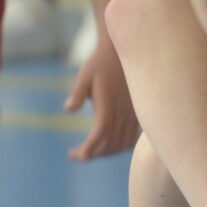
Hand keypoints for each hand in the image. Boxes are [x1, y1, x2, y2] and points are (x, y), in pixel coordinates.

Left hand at [65, 31, 140, 160]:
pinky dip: (120, 146)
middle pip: (110, 145)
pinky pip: (132, 138)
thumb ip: (78, 93)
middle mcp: (123, 113)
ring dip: (107, 152)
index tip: (73, 155)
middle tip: (78, 154)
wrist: (126, 51)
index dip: (87, 151)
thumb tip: (68, 109)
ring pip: (123, 145)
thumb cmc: (100, 62)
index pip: (98, 137)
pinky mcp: (138, 114)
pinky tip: (109, 142)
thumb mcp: (85, 75)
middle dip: (93, 154)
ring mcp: (133, 114)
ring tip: (92, 150)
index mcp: (108, 106)